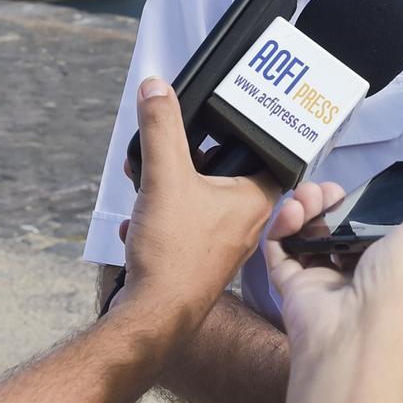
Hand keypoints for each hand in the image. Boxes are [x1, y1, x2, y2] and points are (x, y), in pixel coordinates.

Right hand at [116, 78, 277, 339]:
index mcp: (255, 199)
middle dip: (187, 159)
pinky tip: (139, 221)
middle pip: (224, 173)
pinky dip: (159, 218)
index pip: (263, 152)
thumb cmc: (174, 255)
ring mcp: (224, 244)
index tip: (216, 124)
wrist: (154, 315)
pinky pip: (183, 226)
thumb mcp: (165, 176)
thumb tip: (157, 88)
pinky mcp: (201, 261)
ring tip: (144, 182)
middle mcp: (248, 222)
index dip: (239, 133)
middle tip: (166, 151)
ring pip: (199, 200)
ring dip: (168, 188)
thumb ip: (161, 127)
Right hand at [267, 171, 402, 359]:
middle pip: (350, 226)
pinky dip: (282, 229)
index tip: (385, 186)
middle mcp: (368, 272)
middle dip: (336, 199)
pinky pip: (283, 251)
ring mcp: (330, 281)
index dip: (393, 205)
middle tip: (330, 191)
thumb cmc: (402, 287)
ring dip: (308, 207)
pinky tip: (291, 215)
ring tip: (307, 199)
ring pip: (314, 234)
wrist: (354, 337)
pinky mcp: (297, 287)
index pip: (402, 230)